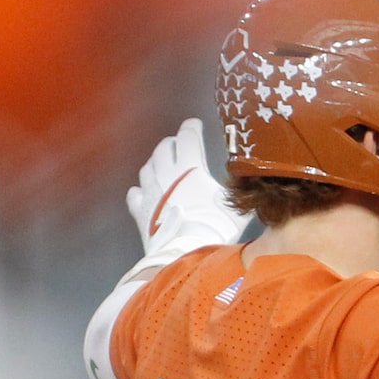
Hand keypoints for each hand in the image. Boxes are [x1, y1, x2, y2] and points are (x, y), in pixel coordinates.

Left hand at [125, 118, 246, 264]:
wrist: (185, 253)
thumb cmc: (213, 227)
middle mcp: (166, 174)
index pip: (187, 136)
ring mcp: (150, 192)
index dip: (191, 128)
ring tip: (162, 165)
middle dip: (171, 143)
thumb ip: (234, 189)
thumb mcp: (232, 204)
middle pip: (163, 148)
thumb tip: (244, 184)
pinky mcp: (140, 211)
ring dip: (155, 163)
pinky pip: (135, 194)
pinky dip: (140, 190)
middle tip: (178, 144)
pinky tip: (145, 192)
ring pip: (147, 168)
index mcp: (189, 167)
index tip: (194, 125)